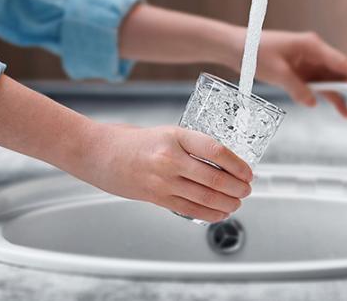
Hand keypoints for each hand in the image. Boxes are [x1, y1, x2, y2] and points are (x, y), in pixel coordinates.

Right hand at [77, 124, 252, 222]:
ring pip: (205, 197)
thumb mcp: (167, 133)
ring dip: (227, 203)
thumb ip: (192, 146)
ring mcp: (162, 180)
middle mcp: (170, 158)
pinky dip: (210, 214)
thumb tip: (224, 162)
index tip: (248, 171)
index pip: (216, 151)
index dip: (238, 164)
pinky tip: (220, 213)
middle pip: (214, 178)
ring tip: (237, 202)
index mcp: (176, 136)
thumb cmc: (134, 141)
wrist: (98, 153)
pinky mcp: (155, 197)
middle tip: (247, 189)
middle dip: (237, 188)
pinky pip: (189, 209)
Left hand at [254, 31, 346, 116]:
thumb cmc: (254, 51)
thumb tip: (312, 102)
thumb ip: (297, 88)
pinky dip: (331, 96)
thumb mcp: (276, 72)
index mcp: (313, 46)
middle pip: (345, 71)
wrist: (237, 48)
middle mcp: (315, 53)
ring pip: (335, 80)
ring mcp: (310, 63)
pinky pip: (322, 86)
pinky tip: (342, 109)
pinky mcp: (303, 72)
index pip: (344, 63)